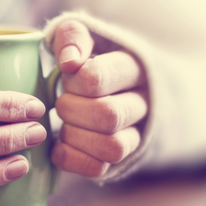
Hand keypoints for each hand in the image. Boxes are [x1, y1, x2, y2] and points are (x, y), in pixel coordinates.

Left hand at [50, 20, 147, 176]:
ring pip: (113, 148)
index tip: (67, 74)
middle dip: (71, 109)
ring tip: (66, 123)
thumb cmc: (94, 58)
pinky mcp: (122, 158)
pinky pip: (99, 169)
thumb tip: (69, 61)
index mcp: (135, 67)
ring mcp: (137, 134)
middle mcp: (144, 103)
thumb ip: (73, 37)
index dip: (73, 80)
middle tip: (62, 100)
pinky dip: (72, 158)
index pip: (97, 78)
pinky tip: (62, 142)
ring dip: (76, 136)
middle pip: (108, 115)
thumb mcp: (85, 36)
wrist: (120, 83)